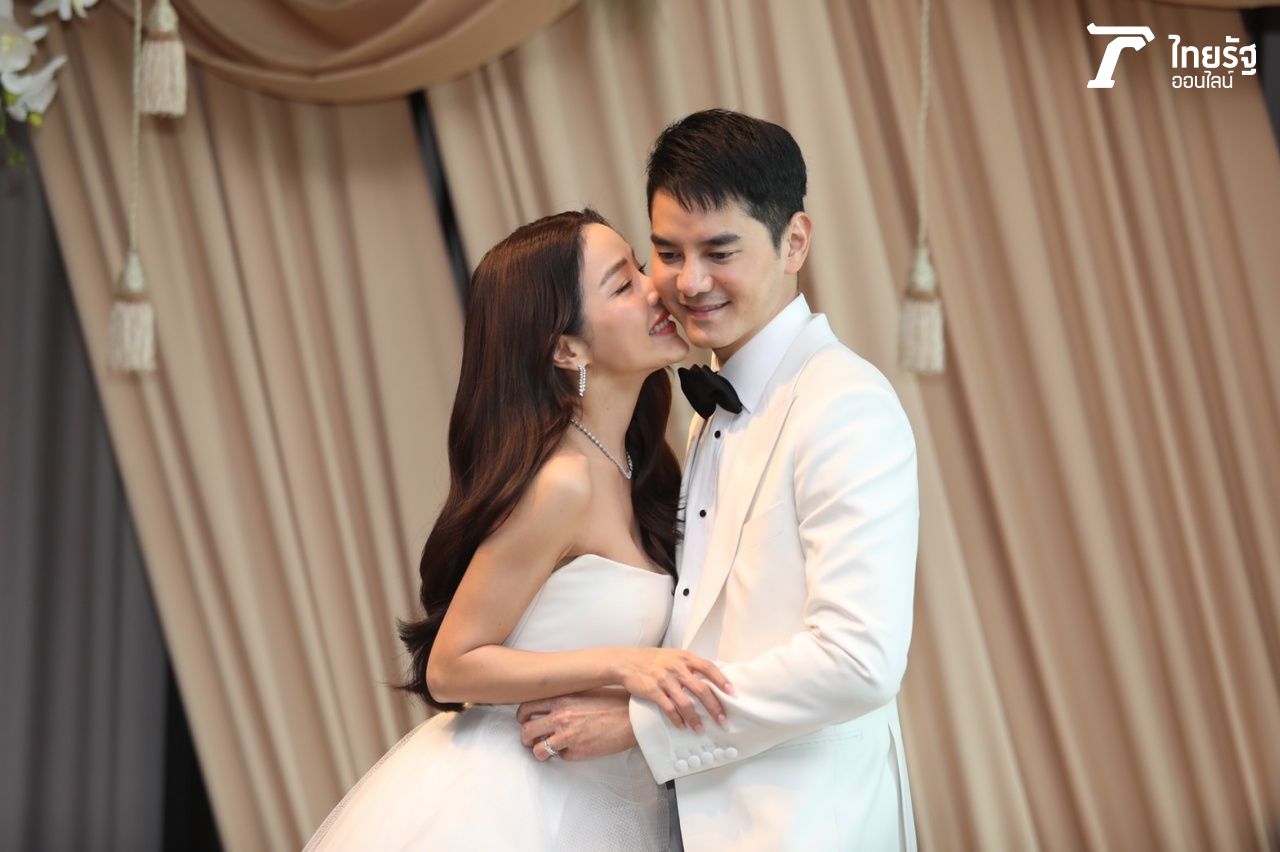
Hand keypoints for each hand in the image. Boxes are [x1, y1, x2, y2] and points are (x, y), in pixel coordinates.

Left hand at [518, 689, 637, 761]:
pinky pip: (560, 757)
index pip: (526, 708)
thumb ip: (566, 696)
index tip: (526, 720)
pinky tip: (573, 748)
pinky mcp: (577, 752)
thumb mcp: (585, 690)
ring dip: (540, 751)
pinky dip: (564, 755)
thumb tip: (552, 702)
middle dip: (527, 737)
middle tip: (534, 738)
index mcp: (560, 699)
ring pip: (538, 750)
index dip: (523, 717)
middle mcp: (559, 718)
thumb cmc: (613, 701)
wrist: (633, 717)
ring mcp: (567, 737)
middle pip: (526, 732)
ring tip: (548, 749)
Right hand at [615, 648, 732, 732]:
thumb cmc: (654, 660)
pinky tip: (682, 726)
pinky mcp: (653, 691)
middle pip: (701, 689)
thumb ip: (691, 665)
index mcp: (685, 658)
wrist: (627, 662)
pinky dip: (677, 719)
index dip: (722, 681)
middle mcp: (677, 668)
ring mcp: (664, 679)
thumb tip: (712, 679)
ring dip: (695, 719)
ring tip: (701, 730)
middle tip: (723, 721)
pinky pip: (668, 708)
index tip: (732, 694)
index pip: (709, 668)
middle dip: (714, 707)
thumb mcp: (675, 656)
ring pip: (685, 703)